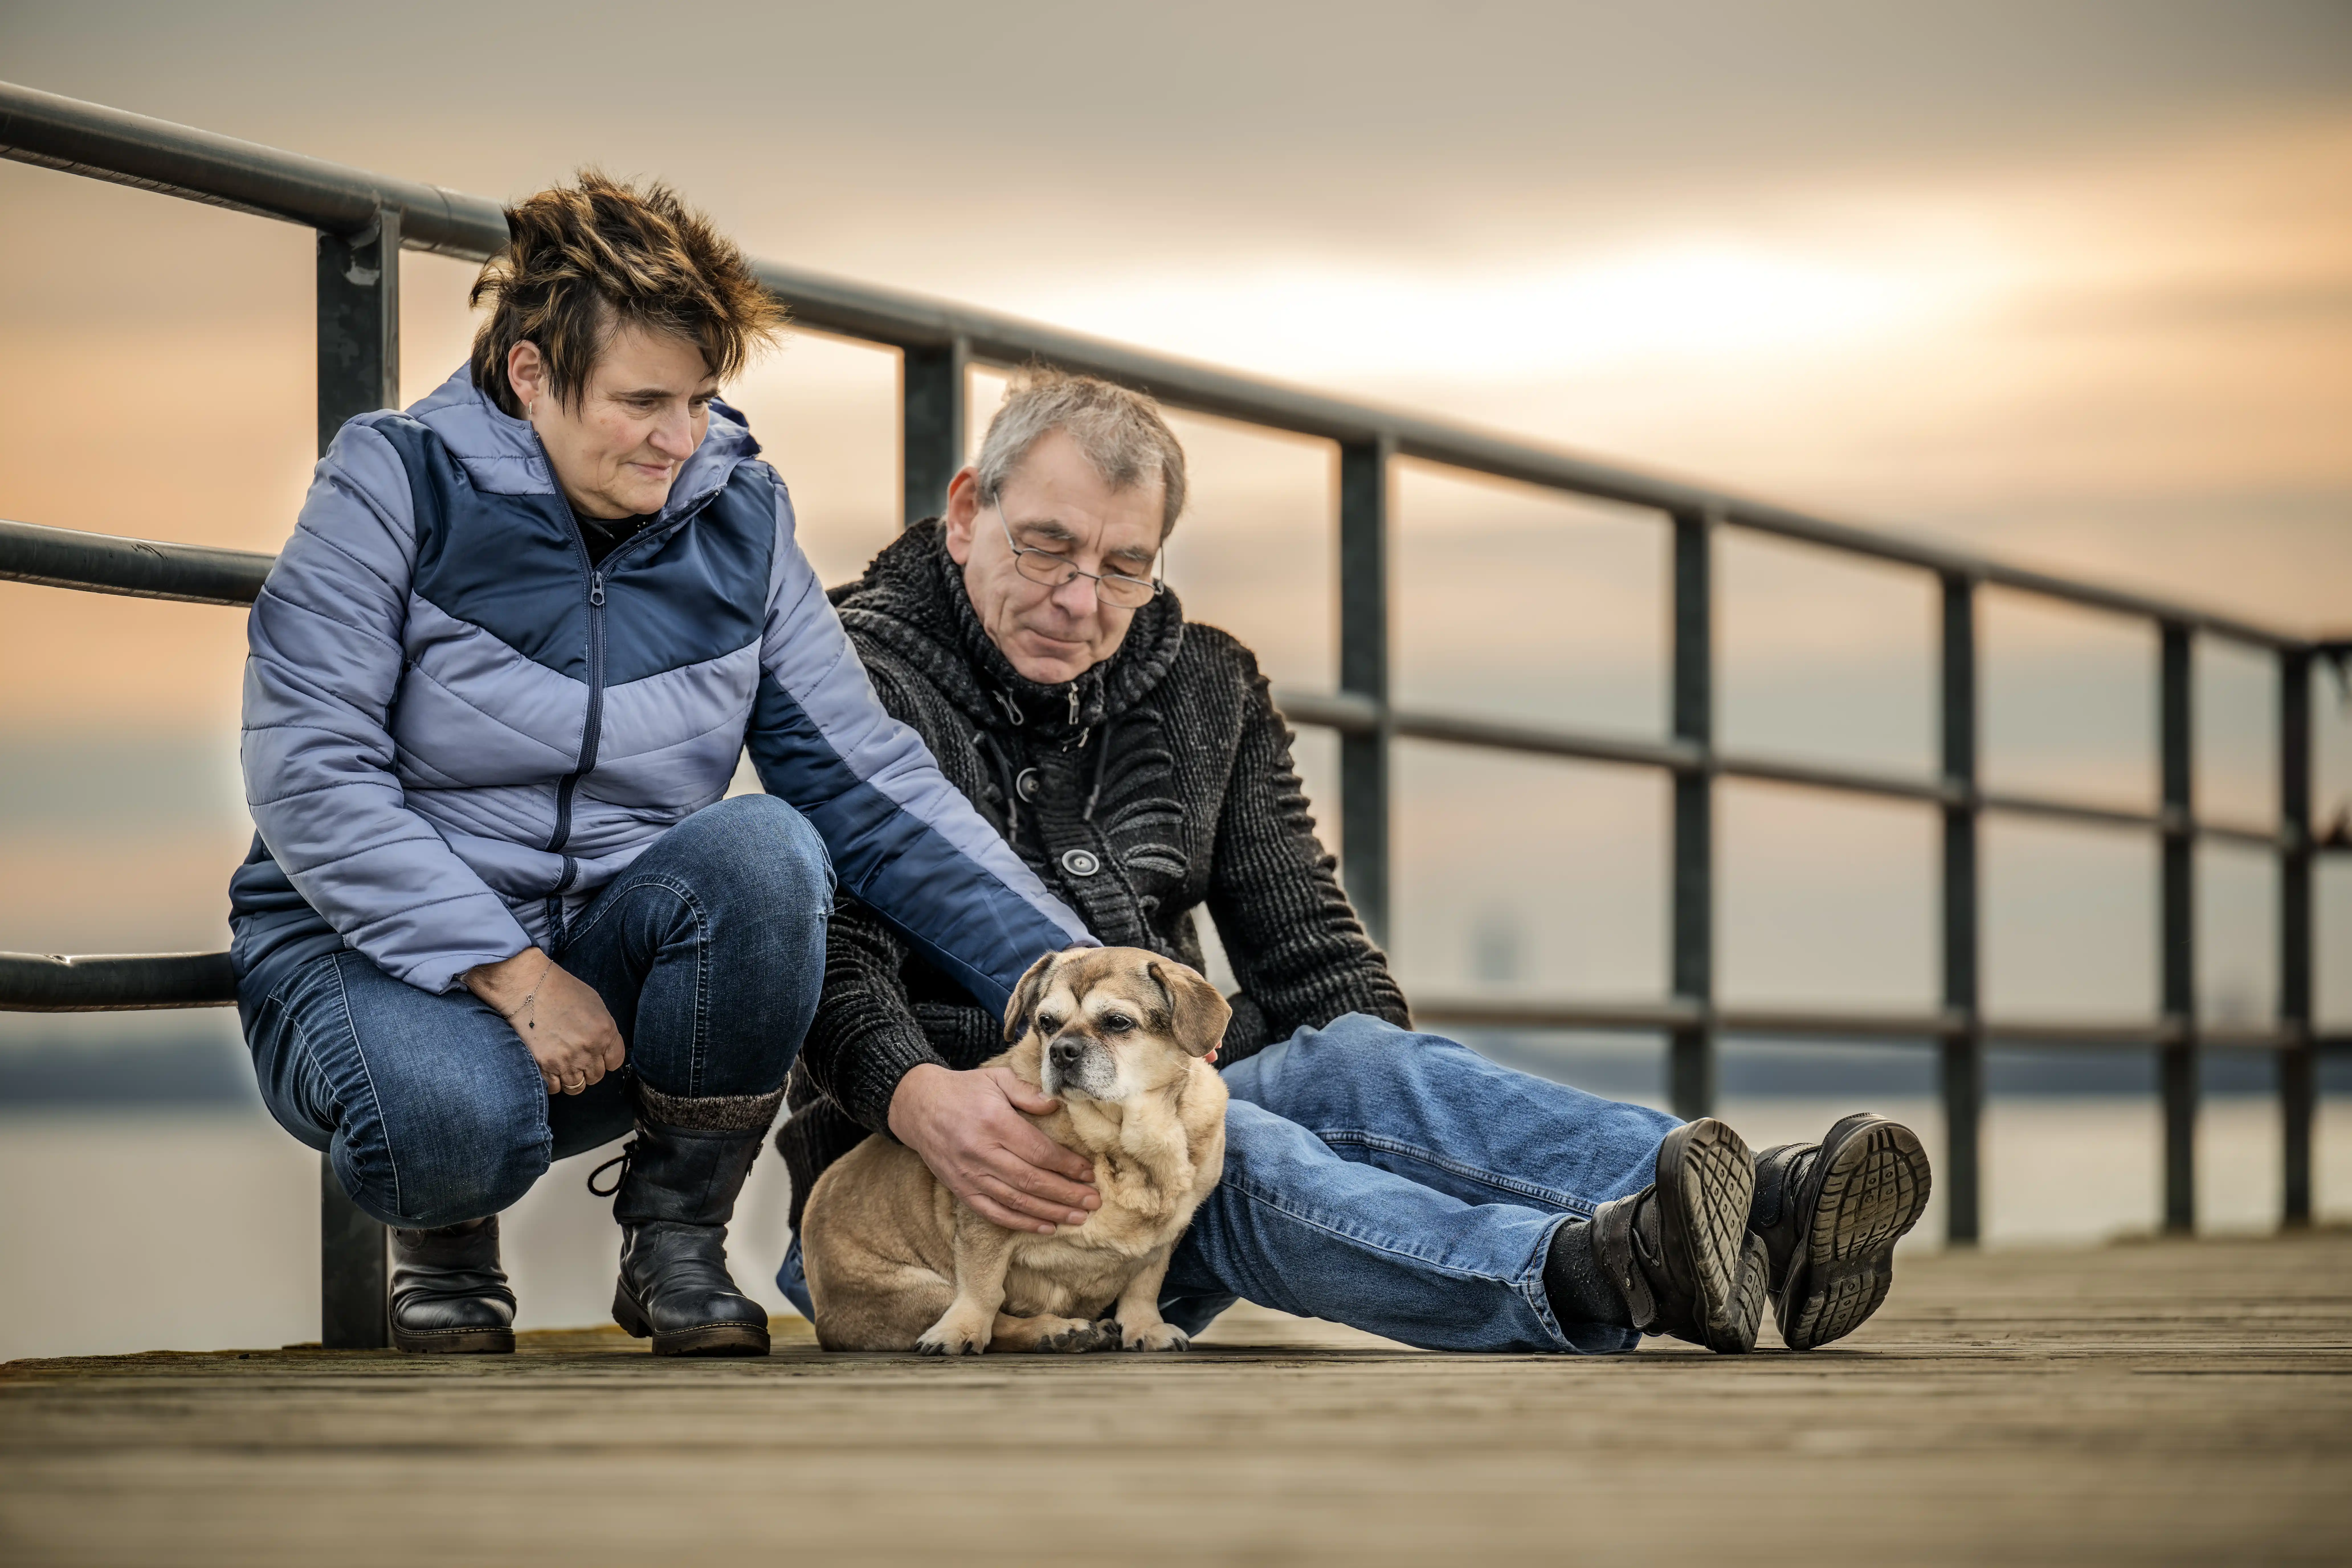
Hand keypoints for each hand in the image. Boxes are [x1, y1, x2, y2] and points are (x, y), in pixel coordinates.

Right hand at [465, 948, 625, 1095]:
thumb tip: (605, 1048)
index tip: (598, 1055)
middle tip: (577, 1057)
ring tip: (563, 1064)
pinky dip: (553, 1082)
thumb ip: (604, 1030)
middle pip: (596, 1076)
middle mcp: (588, 1050)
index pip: (615, 1061)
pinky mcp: (543, 1067)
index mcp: (604, 1032)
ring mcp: (565, 1061)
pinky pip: (554, 1088)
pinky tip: (549, 1068)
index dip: (606, 1059)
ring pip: (576, 1087)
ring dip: (572, 1078)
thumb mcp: (595, 1004)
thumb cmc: (561, 990)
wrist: (527, 987)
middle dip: (589, 1069)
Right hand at [888, 1062, 1099, 1233]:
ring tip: (1079, 1217)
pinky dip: (1021, 1222)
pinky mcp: (961, 1189)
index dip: (1066, 1165)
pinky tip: (1046, 1226)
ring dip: (1051, 1212)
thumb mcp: (996, 1078)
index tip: (1089, 1172)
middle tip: (1093, 1201)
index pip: (1038, 1151)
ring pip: (1016, 1201)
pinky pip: (994, 1213)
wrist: (918, 1106)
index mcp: (994, 1123)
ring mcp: (970, 1175)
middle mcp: (982, 1153)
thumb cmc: (964, 1090)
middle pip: (1032, 1180)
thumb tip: (1056, 1105)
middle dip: (1066, 1193)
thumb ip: (1027, 1091)